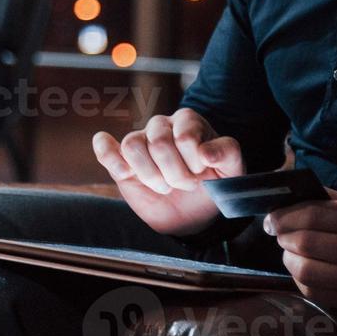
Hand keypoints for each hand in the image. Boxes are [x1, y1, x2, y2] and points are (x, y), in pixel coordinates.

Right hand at [92, 108, 243, 235]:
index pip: (183, 136)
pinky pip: (105, 148)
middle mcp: (161, 126)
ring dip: (150, 175)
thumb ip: (226, 153)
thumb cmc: (212, 185)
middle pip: (158, 142)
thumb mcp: (231, 170)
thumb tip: (205, 152)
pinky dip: (109, 156)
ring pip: (132, 145)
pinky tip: (125, 172)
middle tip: (185, 186)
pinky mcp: (121, 160)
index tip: (201, 174)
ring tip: (164, 186)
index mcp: (188, 121)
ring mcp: (140, 142)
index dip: (193, 162)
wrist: (194, 214)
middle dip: (174, 174)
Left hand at [266, 188, 336, 313]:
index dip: (285, 215)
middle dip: (283, 237)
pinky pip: (317, 293)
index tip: (272, 217)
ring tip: (289, 252)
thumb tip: (293, 193)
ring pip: (307, 271)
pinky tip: (302, 270)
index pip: (314, 215)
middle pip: (306, 243)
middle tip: (278, 234)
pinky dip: (300, 280)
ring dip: (288, 260)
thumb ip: (335, 200)